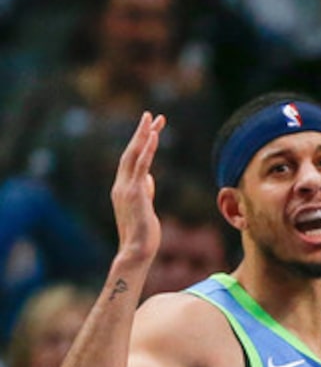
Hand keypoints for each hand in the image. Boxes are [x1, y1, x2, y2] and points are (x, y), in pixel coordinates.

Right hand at [111, 113, 163, 271]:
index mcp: (123, 188)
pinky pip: (141, 167)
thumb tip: (149, 178)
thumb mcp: (145, 207)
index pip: (132, 160)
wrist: (136, 251)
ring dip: (143, 136)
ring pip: (133, 156)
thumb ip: (145, 190)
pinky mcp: (134, 194)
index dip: (141, 143)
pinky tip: (153, 137)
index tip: (151, 128)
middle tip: (151, 114)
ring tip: (152, 119)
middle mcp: (121, 185)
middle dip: (141, 133)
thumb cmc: (143, 233)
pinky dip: (146, 150)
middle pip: (130, 152)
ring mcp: (126, 189)